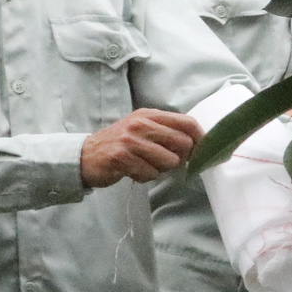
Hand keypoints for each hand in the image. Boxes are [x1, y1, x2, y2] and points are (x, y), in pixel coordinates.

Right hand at [80, 109, 203, 186]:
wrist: (85, 155)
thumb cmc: (120, 144)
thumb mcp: (142, 130)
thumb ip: (167, 132)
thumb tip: (200, 146)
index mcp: (148, 114)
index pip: (188, 123)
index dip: (203, 139)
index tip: (206, 152)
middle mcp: (139, 124)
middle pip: (184, 143)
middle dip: (181, 158)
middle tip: (165, 162)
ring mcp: (130, 140)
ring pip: (169, 161)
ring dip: (161, 169)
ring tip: (144, 165)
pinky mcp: (121, 157)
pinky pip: (151, 173)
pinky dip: (145, 177)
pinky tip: (132, 170)